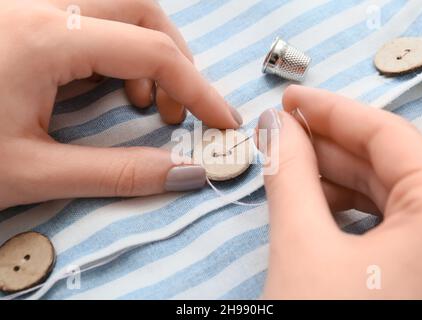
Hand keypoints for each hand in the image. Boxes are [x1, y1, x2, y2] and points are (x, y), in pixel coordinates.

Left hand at [0, 0, 241, 209]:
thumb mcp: (32, 170)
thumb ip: (116, 173)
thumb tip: (183, 174)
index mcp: (46, 37)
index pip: (153, 52)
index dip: (199, 89)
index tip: (222, 120)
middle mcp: (41, 6)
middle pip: (142, 9)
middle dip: (176, 59)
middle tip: (175, 110)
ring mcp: (29, 7)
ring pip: (117, 7)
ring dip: (147, 50)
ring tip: (141, 100)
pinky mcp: (22, 21)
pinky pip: (89, 18)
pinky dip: (115, 50)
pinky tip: (103, 86)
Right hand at [257, 85, 421, 298]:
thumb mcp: (301, 245)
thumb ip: (289, 175)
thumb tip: (276, 125)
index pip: (389, 135)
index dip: (332, 111)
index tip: (290, 99)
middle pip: (389, 164)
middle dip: (328, 146)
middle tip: (281, 134)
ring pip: (387, 195)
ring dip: (334, 178)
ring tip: (288, 170)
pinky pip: (388, 224)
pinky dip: (346, 209)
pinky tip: (312, 206)